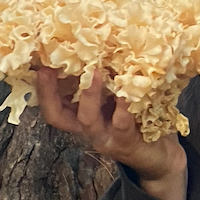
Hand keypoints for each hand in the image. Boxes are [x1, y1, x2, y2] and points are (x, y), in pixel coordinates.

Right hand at [35, 66, 186, 199]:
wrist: (161, 156)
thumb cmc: (137, 120)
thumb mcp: (116, 96)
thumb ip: (106, 77)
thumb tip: (97, 42)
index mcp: (80, 115)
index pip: (52, 104)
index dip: (41, 86)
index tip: (38, 61)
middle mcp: (88, 128)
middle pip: (57, 116)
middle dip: (49, 92)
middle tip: (48, 67)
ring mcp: (105, 137)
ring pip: (87, 119)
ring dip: (88, 95)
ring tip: (94, 72)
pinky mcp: (126, 142)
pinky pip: (121, 123)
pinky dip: (123, 107)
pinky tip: (126, 92)